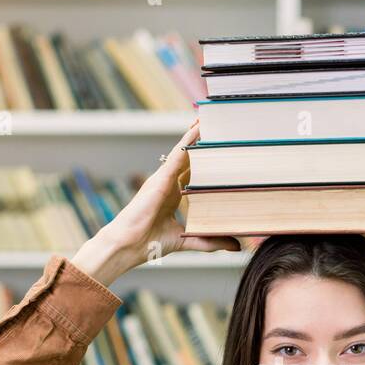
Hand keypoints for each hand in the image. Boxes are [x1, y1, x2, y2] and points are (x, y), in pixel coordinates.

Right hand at [71, 120, 240, 284]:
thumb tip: (237, 246)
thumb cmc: (148, 243)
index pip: (193, 174)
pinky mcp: (160, 179)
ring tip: (209, 118)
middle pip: (189, 159)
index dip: (205, 162)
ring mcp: (163, 179)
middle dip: (201, 144)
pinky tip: (198, 128)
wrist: (127, 245)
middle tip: (218, 127)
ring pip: (183, 152)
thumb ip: (211, 241)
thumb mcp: (188, 240)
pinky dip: (187, 141)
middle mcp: (168, 184)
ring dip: (195, 135)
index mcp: (173, 196)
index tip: (220, 152)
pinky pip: (176, 155)